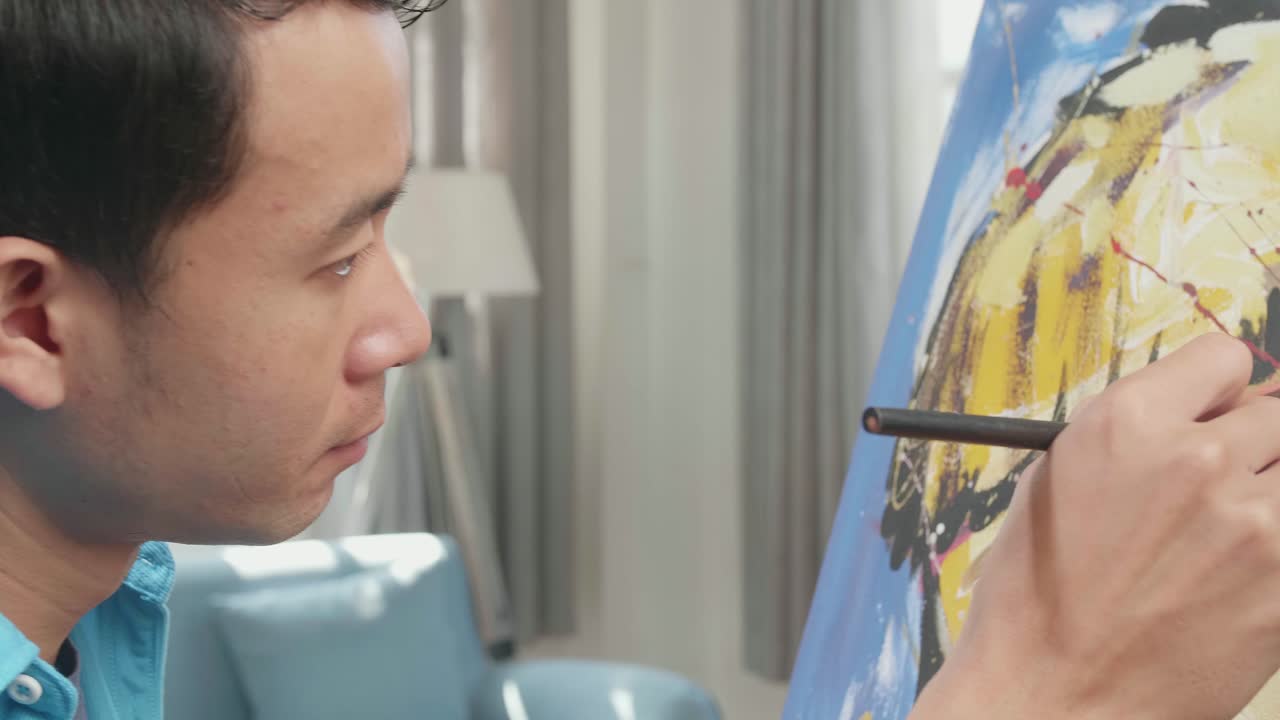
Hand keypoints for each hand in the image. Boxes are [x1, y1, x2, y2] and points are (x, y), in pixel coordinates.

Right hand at [910, 333, 1279, 719]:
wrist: (1054, 692)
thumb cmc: (1040, 593)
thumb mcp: (1057, 481)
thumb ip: (1133, 433)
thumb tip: (1200, 410)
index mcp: (1127, 423)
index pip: (1222, 358)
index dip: (1215, 390)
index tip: (1211, 414)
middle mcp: (1196, 459)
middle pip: (1277, 409)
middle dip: (1254, 439)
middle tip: (1224, 480)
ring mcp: (1253, 522)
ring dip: (1271, 490)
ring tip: (1227, 531)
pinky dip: (1275, 545)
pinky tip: (1236, 573)